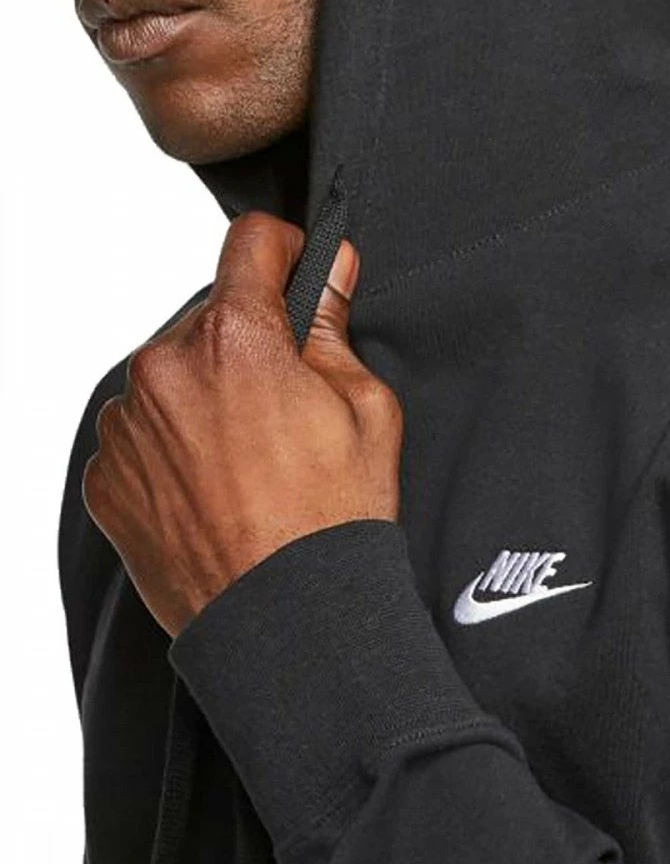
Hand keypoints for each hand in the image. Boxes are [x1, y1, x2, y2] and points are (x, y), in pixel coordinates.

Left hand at [81, 211, 402, 638]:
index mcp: (236, 340)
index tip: (296, 275)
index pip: (250, 243)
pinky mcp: (108, 477)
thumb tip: (327, 272)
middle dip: (248, 346)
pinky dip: (174, 446)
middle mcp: (164, 370)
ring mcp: (127, 427)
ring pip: (171, 378)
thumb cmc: (336, 519)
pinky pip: (141, 434)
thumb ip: (334, 328)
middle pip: (209, 321)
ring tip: (250, 460)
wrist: (288, 619)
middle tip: (286, 406)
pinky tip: (216, 487)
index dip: (285, 252)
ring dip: (205, 396)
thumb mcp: (368, 409)